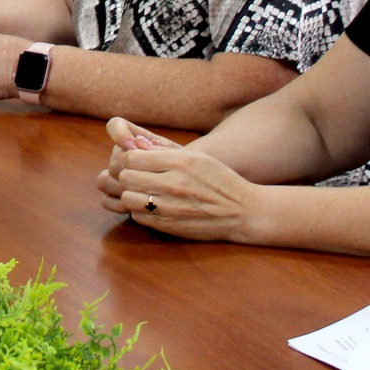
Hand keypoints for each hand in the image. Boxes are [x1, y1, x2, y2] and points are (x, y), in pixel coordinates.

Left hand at [96, 123, 260, 241]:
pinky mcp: (169, 226)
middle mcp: (173, 184)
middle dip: (126, 176)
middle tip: (135, 177)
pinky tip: (151, 206)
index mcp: (179, 162)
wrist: (243, 212)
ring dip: (130, 195)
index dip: (128, 158)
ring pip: (127, 198)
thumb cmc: (218, 180)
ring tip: (142, 192)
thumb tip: (134, 144)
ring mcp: (170, 207)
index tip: (135, 161)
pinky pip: (138, 217)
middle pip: (126, 177)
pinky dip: (139, 211)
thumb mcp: (195, 157)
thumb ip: (162, 150)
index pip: (131, 157)